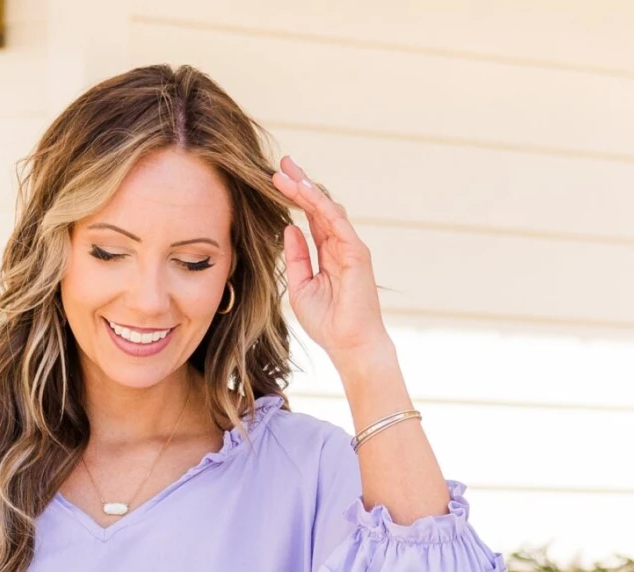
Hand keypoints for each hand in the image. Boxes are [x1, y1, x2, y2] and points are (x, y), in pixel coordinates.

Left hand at [274, 155, 394, 378]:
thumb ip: (296, 257)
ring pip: (326, 208)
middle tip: (280, 164)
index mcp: (327, 253)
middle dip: (299, 184)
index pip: (310, 217)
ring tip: (285, 174)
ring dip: (306, 189)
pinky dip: (320, 204)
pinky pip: (336, 221)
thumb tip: (289, 228)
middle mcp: (340, 245)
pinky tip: (304, 191)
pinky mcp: (356, 252)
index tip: (276, 180)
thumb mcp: (301, 287)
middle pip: (318, 206)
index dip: (295, 198)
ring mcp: (349, 246)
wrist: (350, 345)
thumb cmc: (327, 323)